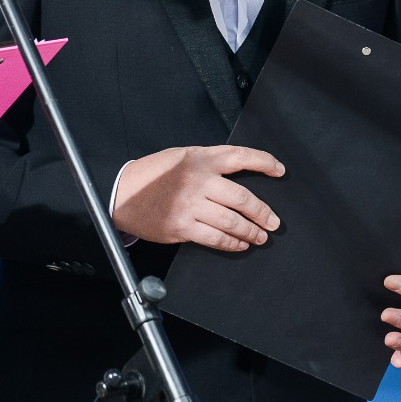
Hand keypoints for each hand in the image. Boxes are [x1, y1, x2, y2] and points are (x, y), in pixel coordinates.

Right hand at [112, 145, 282, 248]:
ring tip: (260, 236)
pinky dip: (232, 244)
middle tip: (273, 221)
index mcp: (199, 158)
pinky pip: (215, 238)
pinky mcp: (181, 227)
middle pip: (242, 197)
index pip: (240, 157)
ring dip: (251, 231)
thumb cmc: (151, 174)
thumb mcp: (181, 157)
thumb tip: (240, 176)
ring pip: (232, 221)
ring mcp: (189, 205)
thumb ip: (208, 163)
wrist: (121, 193)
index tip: (279, 170)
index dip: (264, 162)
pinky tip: (239, 244)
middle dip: (262, 212)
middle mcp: (197, 180)